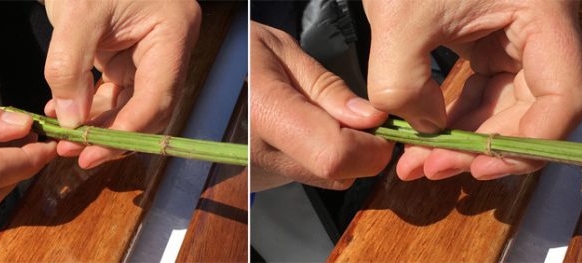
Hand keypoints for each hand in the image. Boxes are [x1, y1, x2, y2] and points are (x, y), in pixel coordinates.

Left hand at [41, 0, 200, 168]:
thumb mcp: (78, 14)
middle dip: (113, 135)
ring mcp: (148, 53)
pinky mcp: (127, 54)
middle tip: (77, 154)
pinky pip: (114, 91)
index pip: (159, 96)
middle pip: (149, 107)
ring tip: (64, 141)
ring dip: (99, 126)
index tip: (94, 150)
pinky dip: (90, 107)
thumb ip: (70, 67)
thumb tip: (69, 120)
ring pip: (131, 104)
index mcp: (174, 33)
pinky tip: (62, 115)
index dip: (129, 129)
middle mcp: (168, 48)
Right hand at [249, 22, 392, 190]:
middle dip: (363, 149)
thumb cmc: (239, 51)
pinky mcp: (258, 182)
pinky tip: (307, 128)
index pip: (335, 155)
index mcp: (263, 112)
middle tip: (355, 114)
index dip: (371, 146)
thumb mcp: (283, 51)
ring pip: (327, 179)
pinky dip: (320, 156)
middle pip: (336, 173)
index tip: (381, 125)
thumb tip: (371, 120)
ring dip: (342, 153)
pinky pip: (309, 176)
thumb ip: (328, 89)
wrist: (200, 73)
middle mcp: (254, 153)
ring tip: (323, 116)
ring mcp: (254, 173)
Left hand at [363, 0, 581, 180]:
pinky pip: (488, 83)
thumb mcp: (399, 15)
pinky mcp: (494, 31)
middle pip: (536, 107)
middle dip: (483, 146)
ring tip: (419, 159)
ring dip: (468, 135)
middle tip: (430, 168)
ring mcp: (519, 29)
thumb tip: (424, 129)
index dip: (528, 143)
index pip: (564, 97)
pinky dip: (460, 110)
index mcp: (544, 12)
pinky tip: (427, 131)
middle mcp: (543, 24)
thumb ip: (403, 84)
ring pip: (510, 101)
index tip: (479, 166)